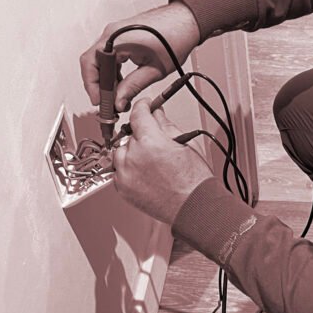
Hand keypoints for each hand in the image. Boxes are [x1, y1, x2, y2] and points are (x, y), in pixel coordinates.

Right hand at [79, 2, 200, 112]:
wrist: (187, 21)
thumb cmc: (176, 37)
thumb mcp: (155, 69)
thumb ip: (133, 86)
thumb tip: (119, 101)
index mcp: (118, 39)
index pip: (90, 64)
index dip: (92, 86)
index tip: (100, 102)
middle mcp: (113, 33)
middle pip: (93, 63)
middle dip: (99, 86)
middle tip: (109, 103)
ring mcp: (116, 33)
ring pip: (100, 60)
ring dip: (107, 80)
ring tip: (119, 96)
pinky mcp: (122, 35)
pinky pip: (109, 55)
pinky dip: (113, 71)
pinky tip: (122, 83)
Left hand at [110, 98, 213, 224]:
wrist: (192, 206)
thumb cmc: (193, 180)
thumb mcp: (185, 144)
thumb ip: (166, 125)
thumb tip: (157, 114)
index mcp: (150, 142)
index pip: (138, 114)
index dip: (143, 106)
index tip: (145, 106)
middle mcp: (133, 157)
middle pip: (129, 135)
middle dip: (141, 135)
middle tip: (156, 143)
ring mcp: (125, 174)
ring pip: (121, 152)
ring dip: (132, 152)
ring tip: (152, 161)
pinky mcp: (122, 188)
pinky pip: (119, 170)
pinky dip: (129, 169)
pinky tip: (146, 173)